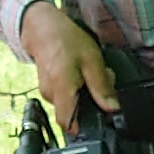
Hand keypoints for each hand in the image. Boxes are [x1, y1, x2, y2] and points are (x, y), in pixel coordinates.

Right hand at [17, 0, 114, 128]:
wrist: (41, 25)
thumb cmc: (65, 39)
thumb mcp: (92, 61)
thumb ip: (102, 87)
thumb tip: (112, 108)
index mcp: (61, 90)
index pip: (67, 124)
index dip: (84, 127)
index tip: (98, 121)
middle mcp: (50, 94)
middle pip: (76, 111)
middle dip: (92, 101)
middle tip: (102, 81)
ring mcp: (47, 90)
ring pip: (71, 102)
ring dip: (85, 92)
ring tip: (90, 72)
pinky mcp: (47, 86)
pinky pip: (65, 94)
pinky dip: (77, 86)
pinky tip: (81, 71)